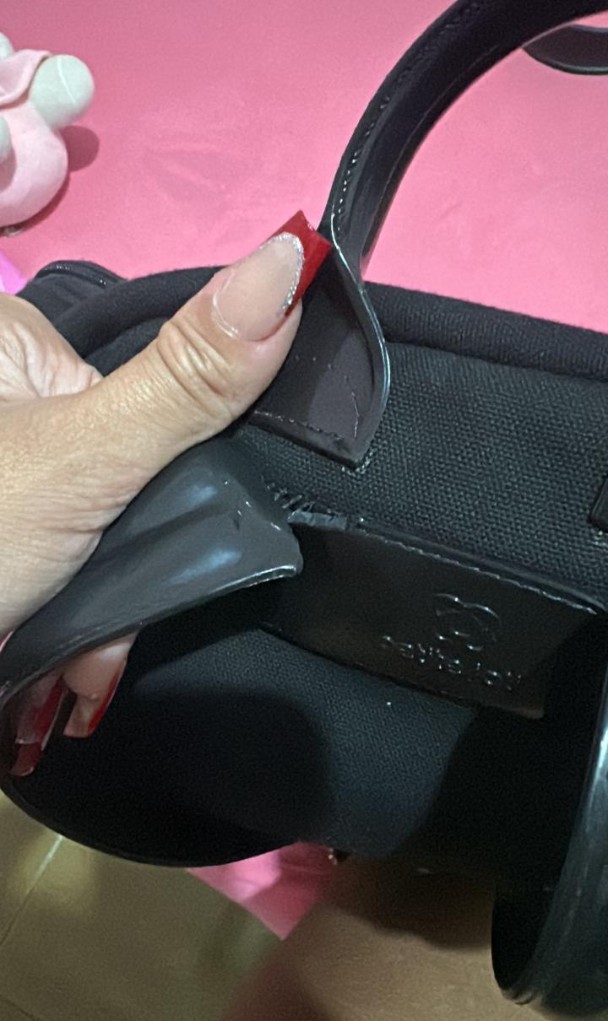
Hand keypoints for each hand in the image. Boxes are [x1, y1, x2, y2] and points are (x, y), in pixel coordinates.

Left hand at [0, 227, 307, 741]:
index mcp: (11, 339)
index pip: (146, 391)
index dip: (165, 476)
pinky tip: (60, 667)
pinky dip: (69, 614)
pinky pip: (64, 552)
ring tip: (77, 672)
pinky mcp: (15, 515)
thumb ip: (191, 376)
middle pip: (121, 470)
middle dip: (125, 565)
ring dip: (101, 608)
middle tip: (104, 636)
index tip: (152, 552)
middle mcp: (6, 393)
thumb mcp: (87, 455)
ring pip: (95, 524)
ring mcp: (10, 460)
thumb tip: (295, 251)